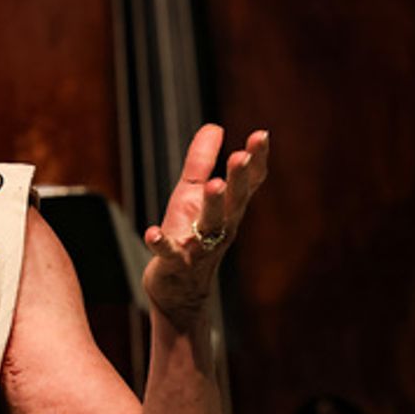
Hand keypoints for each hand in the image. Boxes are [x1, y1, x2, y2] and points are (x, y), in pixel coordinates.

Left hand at [141, 125, 268, 327]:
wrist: (176, 287)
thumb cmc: (187, 234)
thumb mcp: (191, 194)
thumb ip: (201, 161)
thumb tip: (214, 126)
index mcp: (227, 209)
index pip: (248, 183)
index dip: (256, 160)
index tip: (261, 135)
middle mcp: (220, 227)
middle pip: (234, 201)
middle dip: (238, 179)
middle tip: (241, 156)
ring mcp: (199, 247)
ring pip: (210, 225)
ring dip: (213, 205)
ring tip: (213, 184)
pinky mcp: (174, 263)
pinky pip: (169, 253)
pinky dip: (161, 244)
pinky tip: (153, 232)